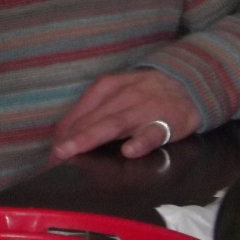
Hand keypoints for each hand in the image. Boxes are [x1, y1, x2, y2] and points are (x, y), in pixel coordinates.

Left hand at [49, 69, 199, 161]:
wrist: (187, 84)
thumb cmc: (143, 93)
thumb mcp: (116, 92)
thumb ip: (93, 111)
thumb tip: (64, 134)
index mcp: (107, 88)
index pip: (80, 110)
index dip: (64, 131)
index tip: (52, 150)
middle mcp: (123, 97)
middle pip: (93, 118)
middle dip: (72, 138)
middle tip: (56, 155)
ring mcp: (145, 109)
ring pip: (115, 124)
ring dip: (92, 137)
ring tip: (74, 150)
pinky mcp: (167, 122)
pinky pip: (153, 133)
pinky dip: (141, 142)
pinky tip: (129, 152)